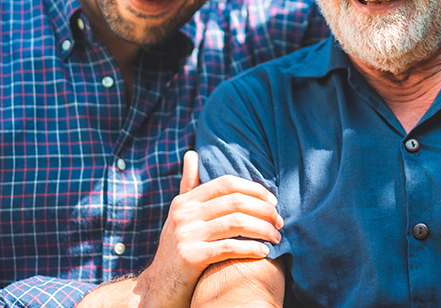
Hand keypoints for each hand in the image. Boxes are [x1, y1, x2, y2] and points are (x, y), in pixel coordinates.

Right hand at [134, 151, 282, 307]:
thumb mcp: (180, 214)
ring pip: (236, 223)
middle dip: (264, 211)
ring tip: (276, 237)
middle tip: (279, 222)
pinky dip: (251, 248)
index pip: (227, 183)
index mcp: (185, 201)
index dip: (254, 189)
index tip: (272, 202)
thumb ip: (189, 185)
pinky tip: (264, 252)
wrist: (160, 285)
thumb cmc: (178, 247)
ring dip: (263, 230)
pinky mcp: (190, 257)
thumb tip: (192, 154)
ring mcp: (186, 235)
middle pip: (236, 202)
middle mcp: (184, 214)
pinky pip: (229, 247)